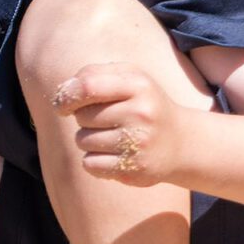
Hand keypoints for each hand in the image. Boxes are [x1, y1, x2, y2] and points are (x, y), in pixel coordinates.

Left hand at [52, 63, 180, 185]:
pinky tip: (113, 155)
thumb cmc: (143, 104)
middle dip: (83, 118)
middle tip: (105, 120)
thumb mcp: (128, 78)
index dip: (67, 95)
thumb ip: (93, 75)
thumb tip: (63, 94)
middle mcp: (141, 113)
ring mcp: (139, 143)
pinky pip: (90, 164)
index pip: (88, 86)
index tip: (62, 104)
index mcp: (138, 85)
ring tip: (112, 137)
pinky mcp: (135, 169)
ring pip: (83, 141)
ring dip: (88, 139)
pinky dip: (93, 161)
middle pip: (82, 116)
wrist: (181, 143)